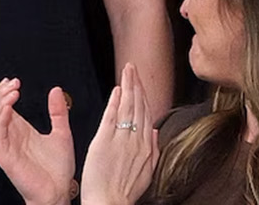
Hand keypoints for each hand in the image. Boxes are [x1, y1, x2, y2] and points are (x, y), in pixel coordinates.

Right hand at [0, 79, 75, 204]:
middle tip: (12, 83)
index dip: (5, 92)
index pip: (5, 105)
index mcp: (21, 129)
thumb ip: (58, 113)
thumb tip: (56, 90)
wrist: (57, 193)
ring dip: (1, 102)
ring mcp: (7, 144)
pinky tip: (10, 107)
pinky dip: (2, 117)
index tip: (13, 81)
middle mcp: (11, 135)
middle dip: (1, 93)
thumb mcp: (62, 135)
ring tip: (12, 91)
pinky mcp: (6, 155)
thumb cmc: (58, 170)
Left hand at [80, 63, 159, 204]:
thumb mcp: (146, 172)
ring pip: (128, 108)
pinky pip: (112, 116)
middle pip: (139, 107)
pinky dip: (115, 101)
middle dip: (137, 85)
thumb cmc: (124, 190)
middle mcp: (137, 141)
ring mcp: (122, 140)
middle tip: (133, 68)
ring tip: (128, 71)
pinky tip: (117, 89)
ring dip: (128, 86)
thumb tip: (153, 132)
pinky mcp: (105, 141)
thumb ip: (152, 150)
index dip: (143, 97)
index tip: (141, 84)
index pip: (146, 115)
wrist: (110, 202)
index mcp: (146, 148)